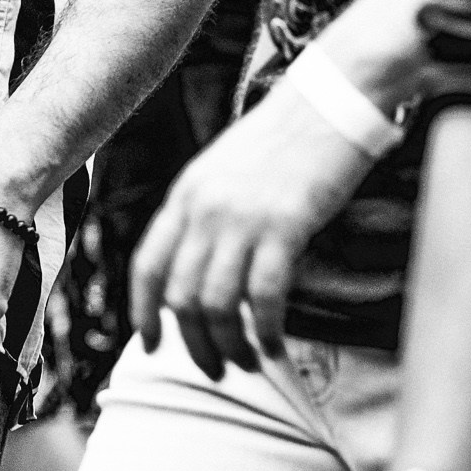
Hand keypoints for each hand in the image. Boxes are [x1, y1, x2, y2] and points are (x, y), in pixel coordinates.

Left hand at [129, 77, 376, 378]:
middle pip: (180, 295)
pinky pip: (264, 295)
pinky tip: (277, 347)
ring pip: (217, 304)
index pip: (146, 265)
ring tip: (248, 363)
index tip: (148, 346)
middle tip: (214, 369)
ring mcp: (242, 218)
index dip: (143, 312)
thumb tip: (201, 267)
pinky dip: (267, 330)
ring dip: (230, 345)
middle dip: (192, 343)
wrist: (328, 101)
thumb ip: (206, 213)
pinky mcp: (284, 226)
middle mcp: (204, 209)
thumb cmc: (284, 139)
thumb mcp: (225, 171)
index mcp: (185, 195)